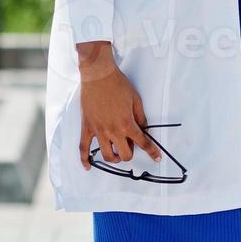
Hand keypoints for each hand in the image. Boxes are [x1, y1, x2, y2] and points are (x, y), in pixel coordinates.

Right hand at [76, 40, 162, 168]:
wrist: (98, 75)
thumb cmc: (118, 84)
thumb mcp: (136, 99)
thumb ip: (140, 117)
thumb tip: (143, 129)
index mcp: (127, 124)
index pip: (143, 143)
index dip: (152, 152)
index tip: (156, 158)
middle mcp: (113, 131)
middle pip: (124, 155)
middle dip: (130, 153)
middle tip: (130, 146)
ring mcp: (99, 131)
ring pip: (107, 156)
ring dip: (114, 158)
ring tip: (115, 153)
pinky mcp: (87, 127)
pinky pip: (83, 148)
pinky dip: (85, 160)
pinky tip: (88, 166)